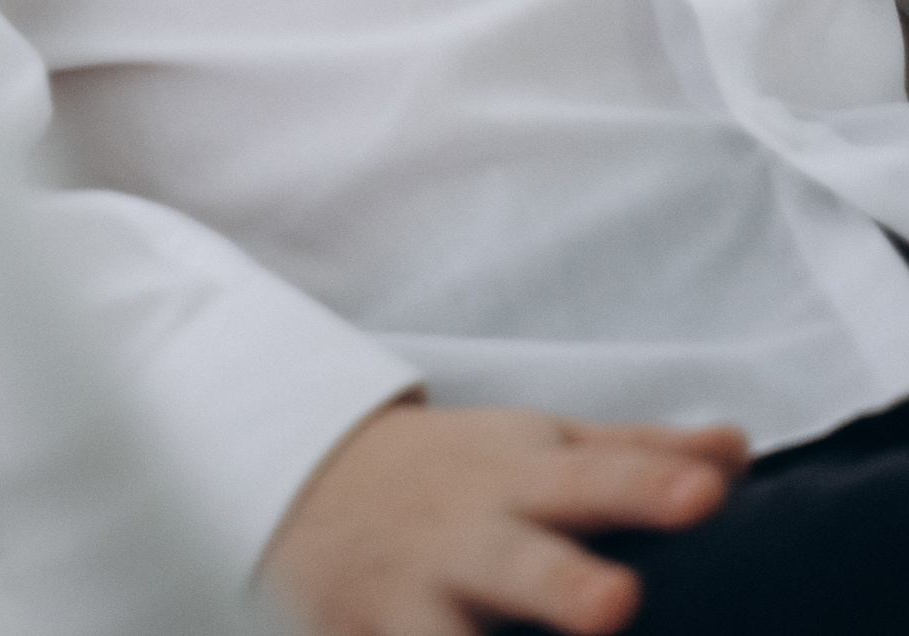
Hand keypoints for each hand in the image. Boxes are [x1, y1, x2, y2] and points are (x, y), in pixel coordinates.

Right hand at [258, 397, 750, 635]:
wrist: (313, 477)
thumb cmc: (461, 473)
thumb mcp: (539, 445)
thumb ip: (634, 454)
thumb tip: (735, 450)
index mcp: (520, 474)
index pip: (598, 474)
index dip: (651, 485)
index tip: (707, 493)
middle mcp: (470, 533)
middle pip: (522, 560)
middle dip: (564, 584)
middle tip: (617, 603)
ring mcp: (417, 595)